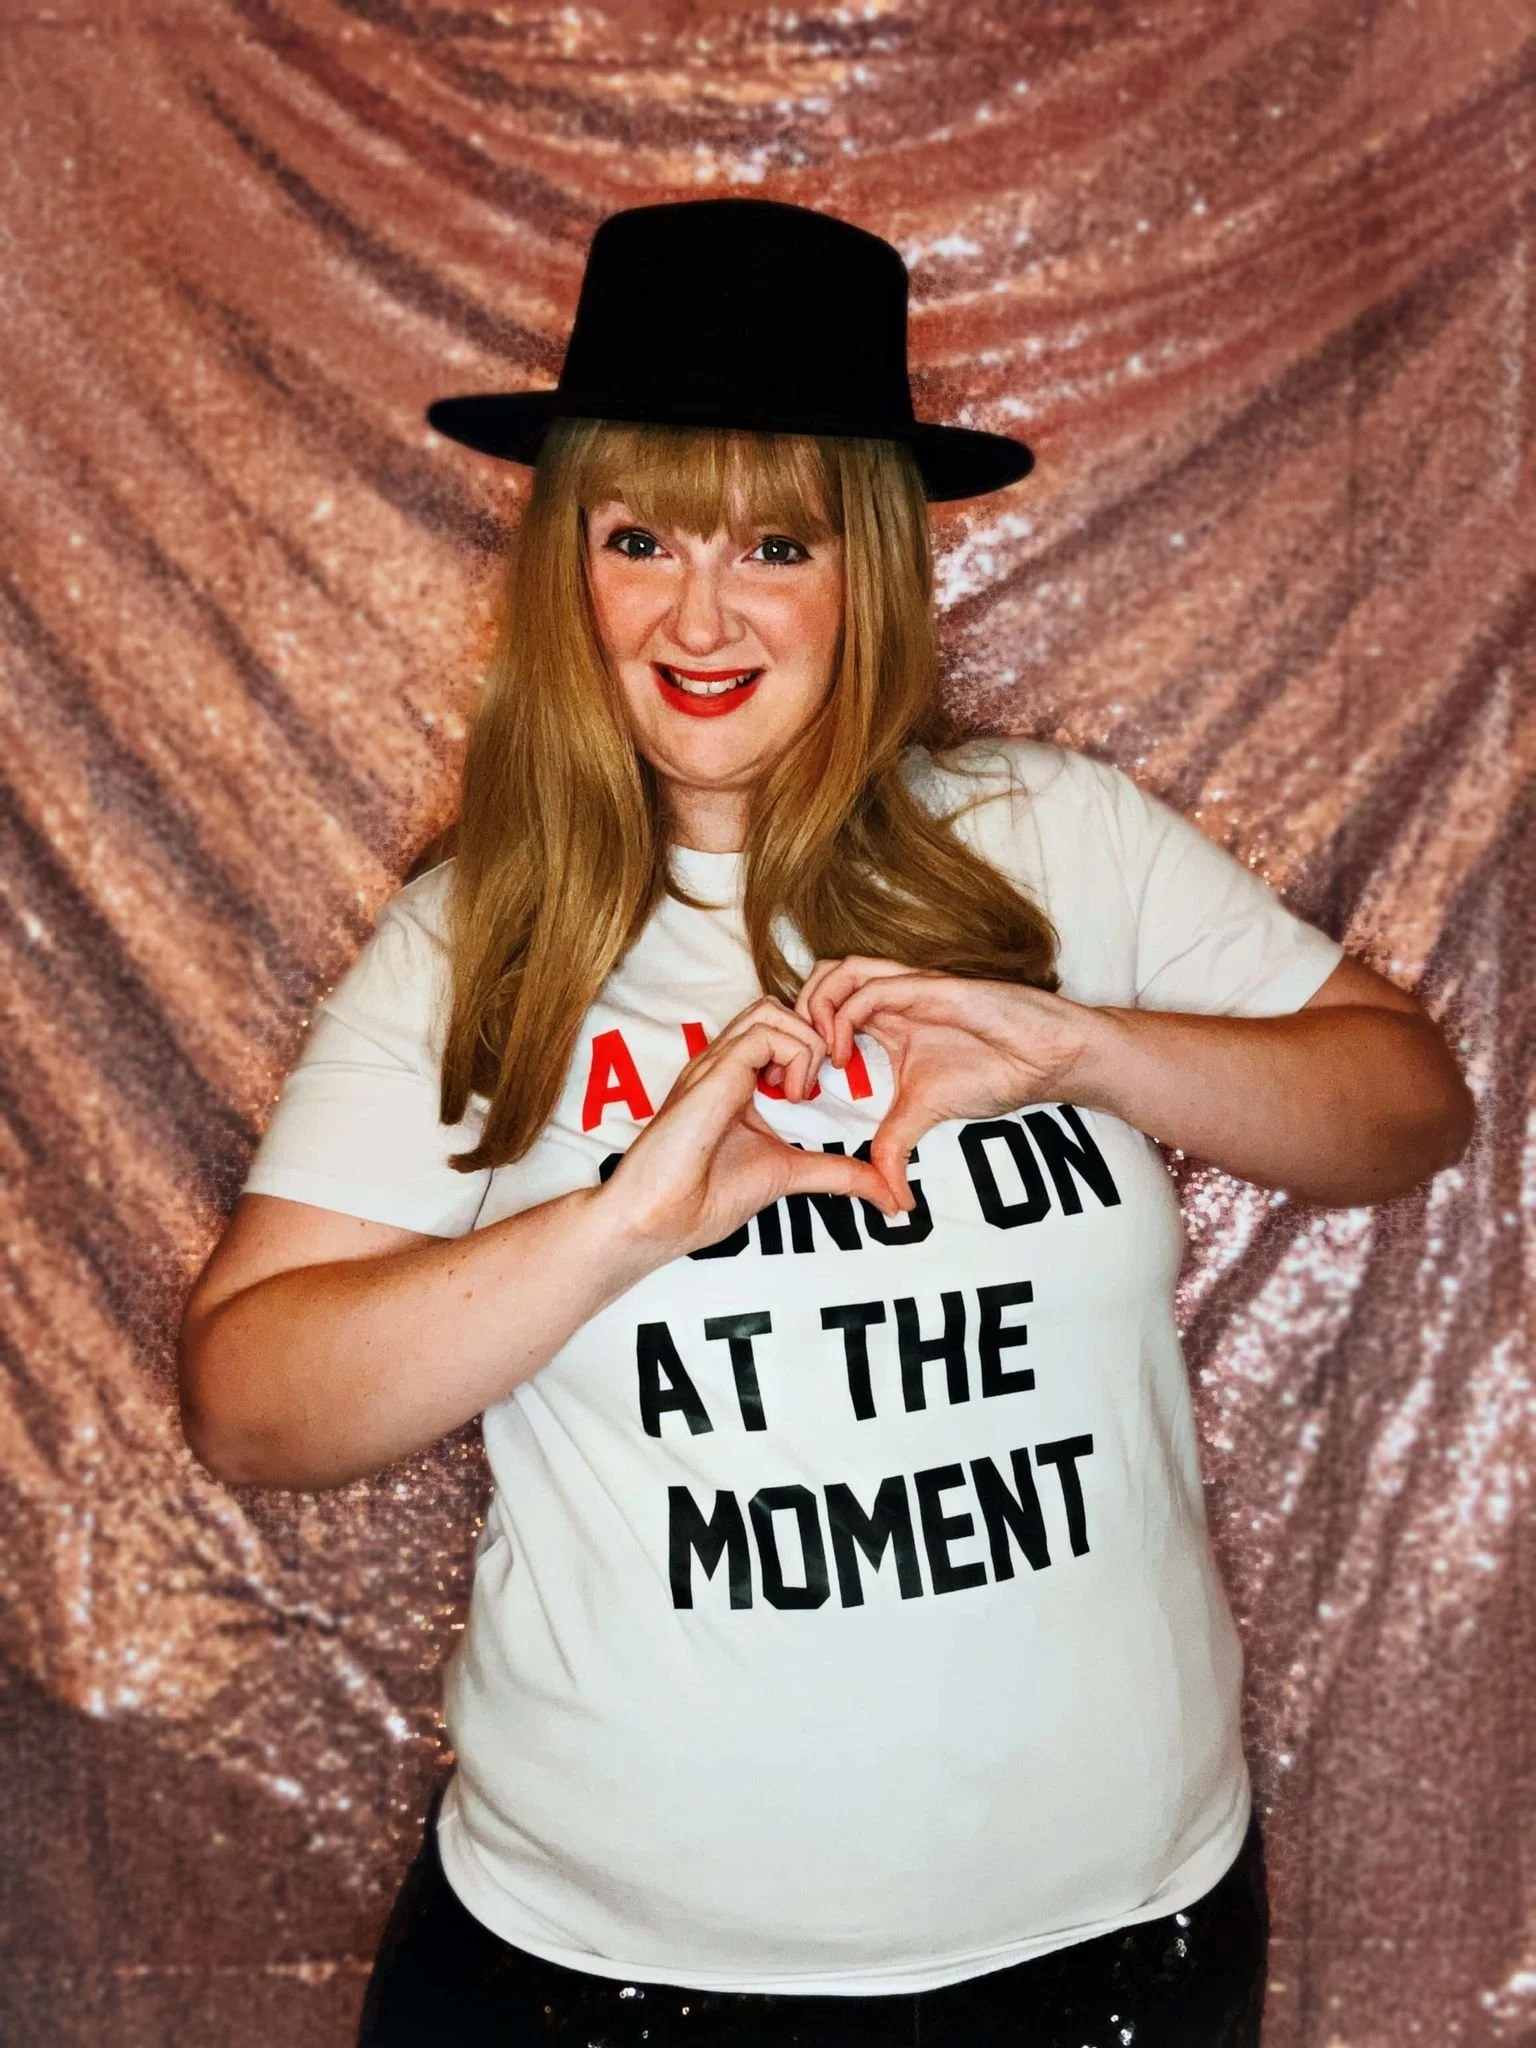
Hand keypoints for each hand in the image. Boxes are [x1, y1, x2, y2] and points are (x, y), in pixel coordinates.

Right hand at [600, 995, 905, 1258]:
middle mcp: (724, 1064)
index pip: (780, 1030)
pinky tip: (793, 1097)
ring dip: (806, 1042)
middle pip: (776, 1008)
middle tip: (824, 1084)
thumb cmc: (705, 1197)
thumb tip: (890, 1194)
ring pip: (771, 1009)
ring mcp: (715, 1064)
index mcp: (736, 1080)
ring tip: (806, 1091)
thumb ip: (838, 1174)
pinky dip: (795, 1055)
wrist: (659, 1217)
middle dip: (815, 1035)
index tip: (823, 1091)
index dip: (813, 1046)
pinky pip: (765, 1031)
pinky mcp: (713, 1073)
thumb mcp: (790, 1174)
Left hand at [794, 957, 1091, 1209]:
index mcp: (883, 1019)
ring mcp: (907, 988)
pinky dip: (844, 1017)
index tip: (792, 1085)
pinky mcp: (929, 988)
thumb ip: (894, 1148)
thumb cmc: (992, 1072)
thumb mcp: (923, 1116)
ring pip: (838, 971)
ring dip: (814, 1010)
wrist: (1045, 1058)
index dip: (797, 1038)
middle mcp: (889, 998)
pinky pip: (872, 988)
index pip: (822, 1006)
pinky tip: (845, 1056)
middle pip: (820, 979)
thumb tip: (891, 1203)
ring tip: (818, 1057)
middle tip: (796, 1067)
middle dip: (794, 1018)